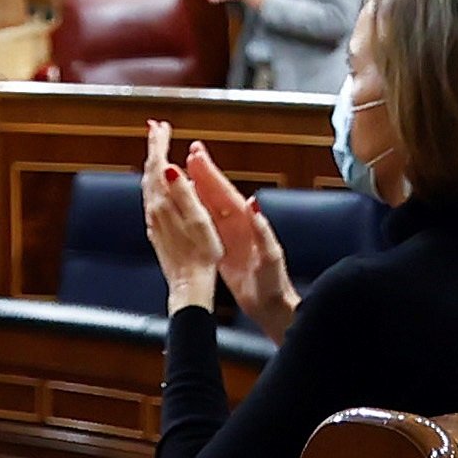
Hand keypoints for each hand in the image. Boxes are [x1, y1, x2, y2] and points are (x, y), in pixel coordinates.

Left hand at [139, 122, 225, 309]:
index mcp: (164, 203)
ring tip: (157, 149)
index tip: (161, 125)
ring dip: (152, 163)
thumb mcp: (198, 219)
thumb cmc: (201, 255)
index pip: (157, 165)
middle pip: (149, 171)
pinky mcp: (156, 230)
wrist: (189, 286)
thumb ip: (183, 191)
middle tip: (156, 128)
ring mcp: (154, 221)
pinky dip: (153, 181)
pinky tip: (158, 183)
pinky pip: (150, 198)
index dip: (159, 143)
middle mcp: (154, 210)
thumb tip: (168, 166)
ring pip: (148, 184)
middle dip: (153, 147)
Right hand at [181, 143, 288, 329]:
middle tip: (190, 150)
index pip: (226, 193)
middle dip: (203, 172)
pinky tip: (185, 204)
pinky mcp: (222, 248)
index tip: (196, 155)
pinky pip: (205, 225)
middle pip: (216, 193)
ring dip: (198, 187)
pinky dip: (195, 211)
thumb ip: (262, 230)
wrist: (272, 307)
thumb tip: (254, 204)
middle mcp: (238, 224)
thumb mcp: (270, 256)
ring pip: (209, 205)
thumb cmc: (273, 283)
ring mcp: (230, 235)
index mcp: (248, 223)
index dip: (210, 174)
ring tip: (184, 169)